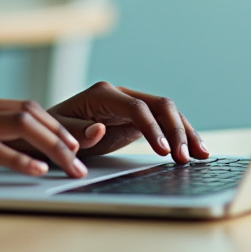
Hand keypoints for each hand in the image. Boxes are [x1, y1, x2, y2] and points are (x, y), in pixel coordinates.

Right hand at [0, 90, 89, 187]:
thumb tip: (14, 151)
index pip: (27, 107)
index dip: (56, 125)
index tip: (76, 144)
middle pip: (32, 113)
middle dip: (62, 136)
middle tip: (81, 159)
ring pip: (22, 125)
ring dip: (53, 148)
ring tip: (70, 167)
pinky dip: (22, 160)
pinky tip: (38, 173)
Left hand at [46, 81, 210, 162]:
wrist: (49, 132)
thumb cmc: (52, 133)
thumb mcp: (59, 134)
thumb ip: (78, 132)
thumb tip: (99, 129)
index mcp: (103, 94)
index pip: (136, 107)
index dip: (152, 128)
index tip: (162, 150)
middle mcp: (122, 95)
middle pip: (160, 106)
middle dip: (176, 131)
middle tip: (184, 157)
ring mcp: (133, 105)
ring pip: (168, 114)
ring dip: (186, 134)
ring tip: (201, 156)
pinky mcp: (138, 119)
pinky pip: (165, 124)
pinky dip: (180, 137)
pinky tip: (194, 151)